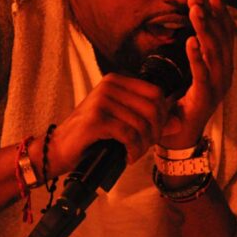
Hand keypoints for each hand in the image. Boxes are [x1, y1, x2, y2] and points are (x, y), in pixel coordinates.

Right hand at [49, 73, 171, 174]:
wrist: (59, 149)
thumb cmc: (92, 136)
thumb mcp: (123, 123)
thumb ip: (149, 121)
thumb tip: (178, 123)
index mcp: (116, 80)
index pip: (155, 93)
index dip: (162, 116)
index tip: (154, 134)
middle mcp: (109, 85)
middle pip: (152, 108)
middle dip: (154, 132)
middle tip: (144, 147)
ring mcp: (101, 100)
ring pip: (141, 124)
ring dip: (142, 145)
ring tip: (134, 154)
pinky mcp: (96, 119)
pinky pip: (128, 135)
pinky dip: (132, 150)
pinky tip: (126, 156)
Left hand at [160, 0, 234, 148]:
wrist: (179, 138)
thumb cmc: (182, 103)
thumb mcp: (190, 74)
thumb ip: (194, 55)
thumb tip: (191, 31)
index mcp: (223, 67)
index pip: (225, 35)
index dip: (221, 14)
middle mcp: (225, 75)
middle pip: (221, 39)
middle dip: (211, 15)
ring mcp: (217, 87)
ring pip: (214, 52)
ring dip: (204, 29)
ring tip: (195, 10)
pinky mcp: (205, 98)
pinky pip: (202, 74)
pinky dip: (197, 57)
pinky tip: (190, 41)